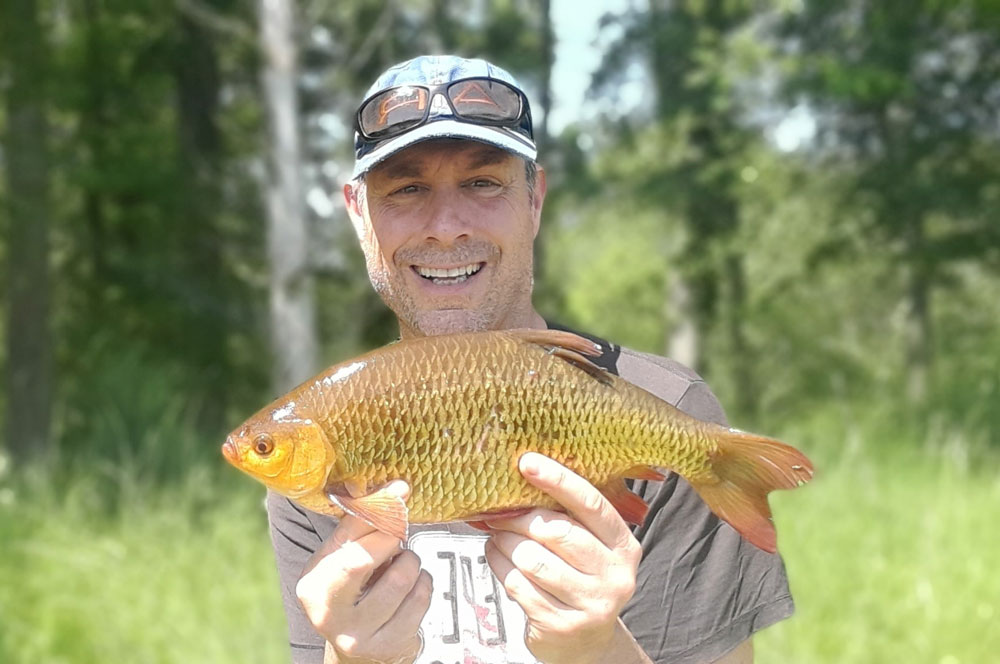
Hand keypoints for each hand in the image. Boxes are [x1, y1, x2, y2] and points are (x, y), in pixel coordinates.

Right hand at [295, 481, 431, 663]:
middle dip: (390, 540)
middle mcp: (329, 614)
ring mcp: (359, 634)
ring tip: (400, 566)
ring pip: (402, 579)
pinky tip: (411, 587)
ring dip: (410, 563)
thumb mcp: (342, 558)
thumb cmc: (351, 590)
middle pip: (368, 560)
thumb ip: (361, 523)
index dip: (378, 513)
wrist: (360, 646)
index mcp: (313, 586)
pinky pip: (421, 598)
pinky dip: (422, 584)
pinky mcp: (390, 645)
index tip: (399, 492)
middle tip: (395, 538)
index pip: (348, 542)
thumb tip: (395, 489)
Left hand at [483, 453, 643, 663]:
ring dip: (505, 543)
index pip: (591, 504)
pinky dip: (499, 566)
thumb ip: (567, 517)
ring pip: (532, 559)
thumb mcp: (589, 547)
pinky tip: (497, 557)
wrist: (586, 643)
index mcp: (623, 545)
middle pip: (556, 531)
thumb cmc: (580, 580)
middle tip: (499, 513)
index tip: (528, 462)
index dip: (558, 480)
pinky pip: (518, 584)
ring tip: (498, 537)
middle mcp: (614, 575)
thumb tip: (520, 478)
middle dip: (519, 518)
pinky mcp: (562, 625)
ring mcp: (590, 603)